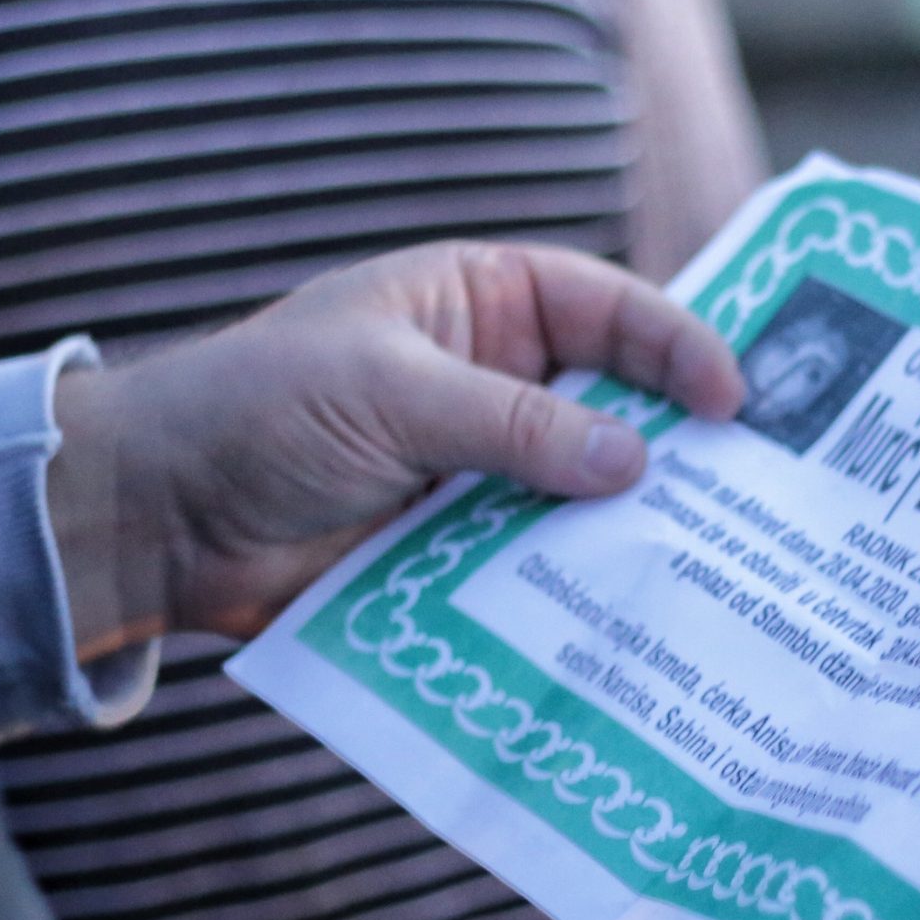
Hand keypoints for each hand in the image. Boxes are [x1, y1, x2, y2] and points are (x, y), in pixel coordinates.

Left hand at [48, 242, 743, 656]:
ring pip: (586, 495)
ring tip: (720, 569)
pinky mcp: (460, 551)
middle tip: (761, 494)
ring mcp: (480, 471)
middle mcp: (494, 380)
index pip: (606, 309)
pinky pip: (540, 564)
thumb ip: (514, 425)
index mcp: (478, 303)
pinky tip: (637, 617)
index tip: (733, 401)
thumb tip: (633, 464)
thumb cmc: (258, 410)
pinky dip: (583, 587)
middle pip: (615, 407)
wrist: (158, 518)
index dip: (677, 347)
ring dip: (636, 528)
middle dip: (678, 447)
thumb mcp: (391, 393)